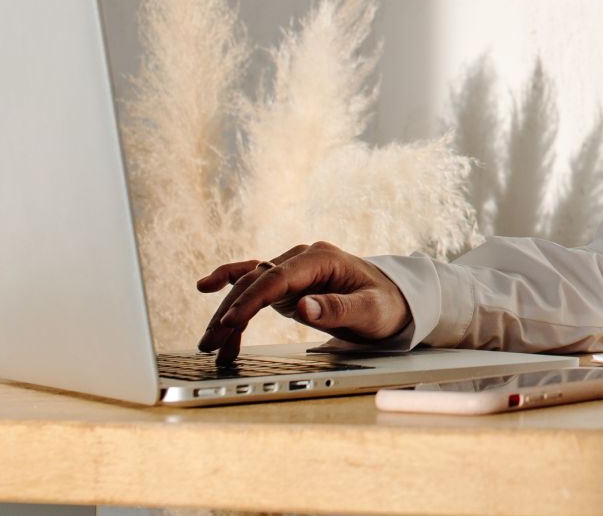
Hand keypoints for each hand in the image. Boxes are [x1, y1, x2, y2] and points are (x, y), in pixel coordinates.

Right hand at [196, 241, 410, 362]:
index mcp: (322, 258)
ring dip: (227, 313)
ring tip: (209, 344)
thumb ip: (338, 308)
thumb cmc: (387, 303)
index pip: (278, 276)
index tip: (231, 321)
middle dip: (230, 310)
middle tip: (209, 341)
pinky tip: (219, 327)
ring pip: (249, 287)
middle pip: (256, 280)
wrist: (394, 300)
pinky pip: (255, 295)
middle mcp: (302, 259)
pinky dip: (237, 311)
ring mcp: (293, 271)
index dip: (252, 298)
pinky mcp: (288, 287)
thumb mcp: (370, 310)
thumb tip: (305, 305)